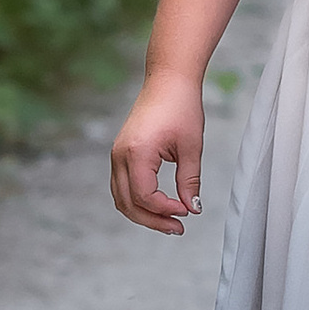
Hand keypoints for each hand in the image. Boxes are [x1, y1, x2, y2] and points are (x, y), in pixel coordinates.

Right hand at [110, 74, 205, 235]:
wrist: (168, 81)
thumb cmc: (182, 107)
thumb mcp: (192, 146)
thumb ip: (189, 180)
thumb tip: (192, 208)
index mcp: (136, 154)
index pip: (144, 196)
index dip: (165, 209)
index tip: (187, 211)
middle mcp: (119, 157)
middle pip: (127, 203)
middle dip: (152, 220)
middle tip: (178, 229)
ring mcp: (116, 155)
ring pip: (121, 197)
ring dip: (144, 213)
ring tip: (171, 221)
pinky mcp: (120, 154)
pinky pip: (123, 186)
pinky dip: (138, 200)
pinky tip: (161, 205)